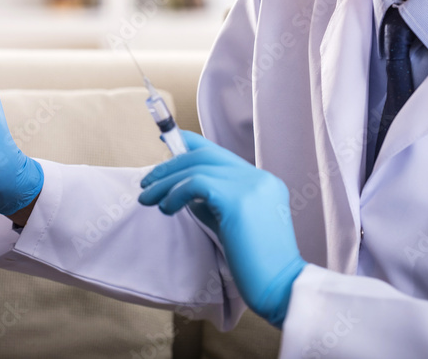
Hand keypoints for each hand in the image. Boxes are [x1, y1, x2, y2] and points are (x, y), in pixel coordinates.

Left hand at [138, 131, 306, 326]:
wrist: (280, 286)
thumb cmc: (255, 264)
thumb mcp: (232, 223)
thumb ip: (213, 202)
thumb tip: (182, 189)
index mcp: (262, 182)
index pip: (220, 153)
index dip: (191, 143)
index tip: (167, 141)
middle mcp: (259, 178)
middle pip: (206, 155)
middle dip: (171, 165)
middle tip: (147, 182)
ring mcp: (251, 186)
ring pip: (197, 168)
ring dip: (166, 182)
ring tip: (148, 198)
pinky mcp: (238, 200)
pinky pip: (196, 184)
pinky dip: (175, 193)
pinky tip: (167, 208)